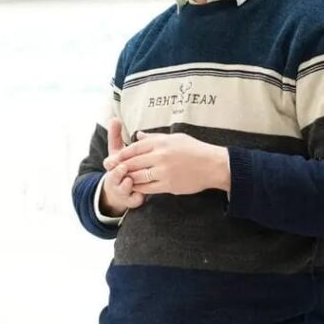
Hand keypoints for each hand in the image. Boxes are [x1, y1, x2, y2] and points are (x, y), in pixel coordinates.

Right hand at [99, 118, 147, 216]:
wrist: (119, 190)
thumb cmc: (122, 165)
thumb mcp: (117, 150)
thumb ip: (115, 135)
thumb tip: (114, 118)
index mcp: (112, 166)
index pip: (109, 163)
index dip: (112, 162)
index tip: (117, 160)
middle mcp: (114, 179)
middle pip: (114, 176)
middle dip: (119, 173)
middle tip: (124, 168)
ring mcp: (122, 190)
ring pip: (123, 189)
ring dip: (126, 185)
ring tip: (129, 181)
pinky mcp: (130, 200)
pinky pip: (133, 200)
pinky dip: (136, 197)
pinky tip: (141, 195)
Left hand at [106, 131, 230, 195]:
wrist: (212, 165)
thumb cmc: (194, 149)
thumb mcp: (174, 138)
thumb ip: (154, 138)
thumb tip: (138, 136)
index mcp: (161, 143)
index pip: (134, 148)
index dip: (122, 154)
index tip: (113, 158)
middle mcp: (161, 156)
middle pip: (134, 162)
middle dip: (120, 167)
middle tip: (110, 170)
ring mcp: (164, 172)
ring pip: (138, 176)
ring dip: (128, 178)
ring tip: (120, 179)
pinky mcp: (169, 185)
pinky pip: (148, 188)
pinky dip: (139, 187)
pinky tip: (134, 187)